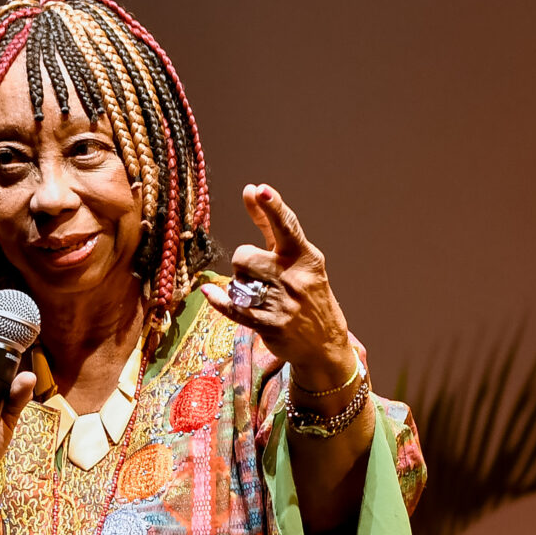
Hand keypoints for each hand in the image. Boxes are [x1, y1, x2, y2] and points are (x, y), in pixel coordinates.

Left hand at [200, 184, 355, 393]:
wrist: (325, 344)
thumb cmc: (308, 294)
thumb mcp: (298, 259)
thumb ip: (272, 226)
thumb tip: (253, 190)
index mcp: (305, 257)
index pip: (287, 226)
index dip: (272, 207)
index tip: (261, 191)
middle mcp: (294, 277)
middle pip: (244, 255)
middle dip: (242, 263)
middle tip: (255, 274)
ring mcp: (281, 302)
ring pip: (237, 280)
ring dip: (240, 284)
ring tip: (256, 293)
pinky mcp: (269, 324)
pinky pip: (234, 307)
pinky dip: (219, 299)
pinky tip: (210, 293)